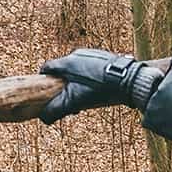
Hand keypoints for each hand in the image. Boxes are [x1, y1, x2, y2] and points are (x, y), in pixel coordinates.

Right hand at [38, 48, 163, 123]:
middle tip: (70, 99)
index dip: (44, 79)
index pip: (48, 67)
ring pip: (78, 68)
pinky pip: (92, 67)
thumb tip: (43, 118)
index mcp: (67, 62)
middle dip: (64, 84)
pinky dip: (90, 77)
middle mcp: (78, 54)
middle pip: (63, 69)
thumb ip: (57, 109)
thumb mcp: (75, 101)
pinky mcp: (105, 56)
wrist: (128, 80)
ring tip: (85, 96)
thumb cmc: (100, 89)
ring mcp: (92, 53)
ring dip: (78, 81)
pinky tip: (98, 89)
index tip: (46, 89)